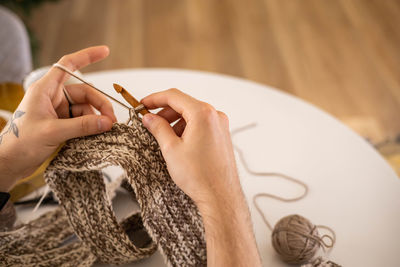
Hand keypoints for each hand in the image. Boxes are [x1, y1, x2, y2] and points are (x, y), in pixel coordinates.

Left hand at [0, 46, 115, 190]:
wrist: (9, 163)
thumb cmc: (20, 143)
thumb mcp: (53, 132)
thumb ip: (81, 126)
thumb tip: (106, 122)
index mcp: (45, 90)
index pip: (68, 65)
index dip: (87, 56)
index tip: (105, 51)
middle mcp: (52, 97)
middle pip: (84, 93)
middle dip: (100, 105)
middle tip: (111, 121)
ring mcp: (57, 111)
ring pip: (85, 109)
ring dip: (96, 119)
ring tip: (103, 132)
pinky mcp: (61, 124)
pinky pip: (82, 120)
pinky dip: (90, 127)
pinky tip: (95, 136)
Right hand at [141, 89, 260, 265]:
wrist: (220, 196)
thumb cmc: (199, 175)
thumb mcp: (171, 149)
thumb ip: (158, 128)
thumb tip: (148, 118)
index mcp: (203, 114)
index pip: (174, 96)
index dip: (154, 98)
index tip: (142, 104)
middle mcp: (215, 116)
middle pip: (184, 104)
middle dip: (164, 111)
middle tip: (148, 121)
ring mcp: (220, 126)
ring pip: (192, 115)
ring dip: (174, 121)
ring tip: (161, 135)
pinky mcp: (221, 136)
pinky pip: (200, 124)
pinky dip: (186, 128)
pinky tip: (176, 141)